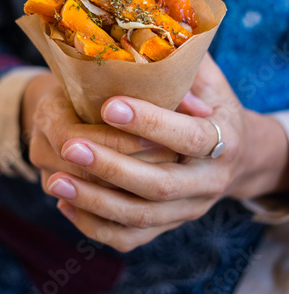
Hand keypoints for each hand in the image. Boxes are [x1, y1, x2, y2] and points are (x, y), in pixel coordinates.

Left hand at [46, 54, 288, 251]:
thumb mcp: (210, 81)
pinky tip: (67, 203)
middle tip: (70, 146)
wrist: (237, 155)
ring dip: (95, 201)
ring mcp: (188, 210)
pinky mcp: (169, 226)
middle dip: (112, 166)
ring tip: (56, 180)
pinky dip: (96, 226)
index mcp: (224, 141)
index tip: (110, 105)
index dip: (150, 122)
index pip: (188, 137)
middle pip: (160, 186)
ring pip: (140, 217)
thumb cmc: (214, 107)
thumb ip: (186, 69)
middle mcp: (209, 183)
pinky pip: (131, 238)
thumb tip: (151, 55)